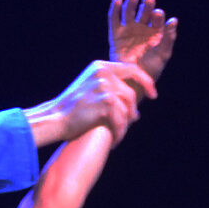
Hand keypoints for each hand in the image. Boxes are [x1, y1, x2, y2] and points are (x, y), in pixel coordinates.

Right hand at [27, 59, 156, 147]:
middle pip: (130, 93)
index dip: (146, 81)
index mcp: (100, 66)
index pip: (132, 69)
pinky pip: (121, 120)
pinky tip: (114, 141)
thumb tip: (131, 96)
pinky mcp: (105, 102)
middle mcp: (103, 73)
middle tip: (133, 120)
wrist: (55, 118)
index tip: (153, 94)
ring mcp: (104, 86)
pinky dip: (119, 133)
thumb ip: (108, 85)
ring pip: (127, 109)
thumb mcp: (90, 88)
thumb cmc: (72, 108)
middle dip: (133, 110)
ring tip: (118, 134)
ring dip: (124, 125)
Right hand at [108, 0, 177, 79]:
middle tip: (149, 0)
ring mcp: (128, 30)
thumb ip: (168, 38)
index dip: (158, 15)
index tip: (158, 14)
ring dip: (131, 3)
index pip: (157, 19)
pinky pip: (114, 19)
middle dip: (147, 5)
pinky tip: (117, 0)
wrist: (132, 81)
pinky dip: (115, 9)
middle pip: (144, 12)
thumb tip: (174, 20)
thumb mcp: (163, 54)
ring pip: (129, 12)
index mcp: (155, 32)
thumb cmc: (150, 69)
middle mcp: (142, 28)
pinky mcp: (116, 34)